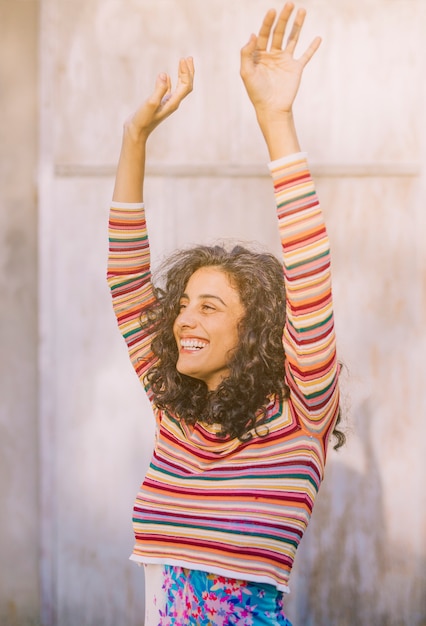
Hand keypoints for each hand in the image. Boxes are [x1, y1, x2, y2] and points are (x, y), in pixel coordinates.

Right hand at [125, 57, 194, 142]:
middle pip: (186, 86)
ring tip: (182, 62)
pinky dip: (170, 81)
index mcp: (173, 103)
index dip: (186, 72)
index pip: (186, 85)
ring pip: (179, 87)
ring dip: (182, 75)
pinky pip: (168, 91)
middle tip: (189, 58)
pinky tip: (167, 76)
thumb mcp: (150, 103)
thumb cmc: (142, 120)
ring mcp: (166, 103)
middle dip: (188, 72)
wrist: (136, 132)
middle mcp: (172, 103)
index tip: (182, 59)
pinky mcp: (159, 104)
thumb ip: (158, 89)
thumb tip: (164, 74)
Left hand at [240, 3, 319, 117]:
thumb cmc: (256, 92)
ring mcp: (285, 61)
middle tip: (289, 4)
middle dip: (284, 18)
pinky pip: (305, 55)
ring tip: (302, 11)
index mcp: (260, 55)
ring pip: (292, 39)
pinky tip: (318, 38)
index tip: (272, 11)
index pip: (264, 34)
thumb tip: (253, 34)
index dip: (268, 22)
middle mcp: (273, 55)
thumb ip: (246, 53)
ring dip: (297, 25)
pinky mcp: (296, 69)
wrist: (271, 108)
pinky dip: (312, 47)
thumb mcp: (247, 72)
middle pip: (279, 32)